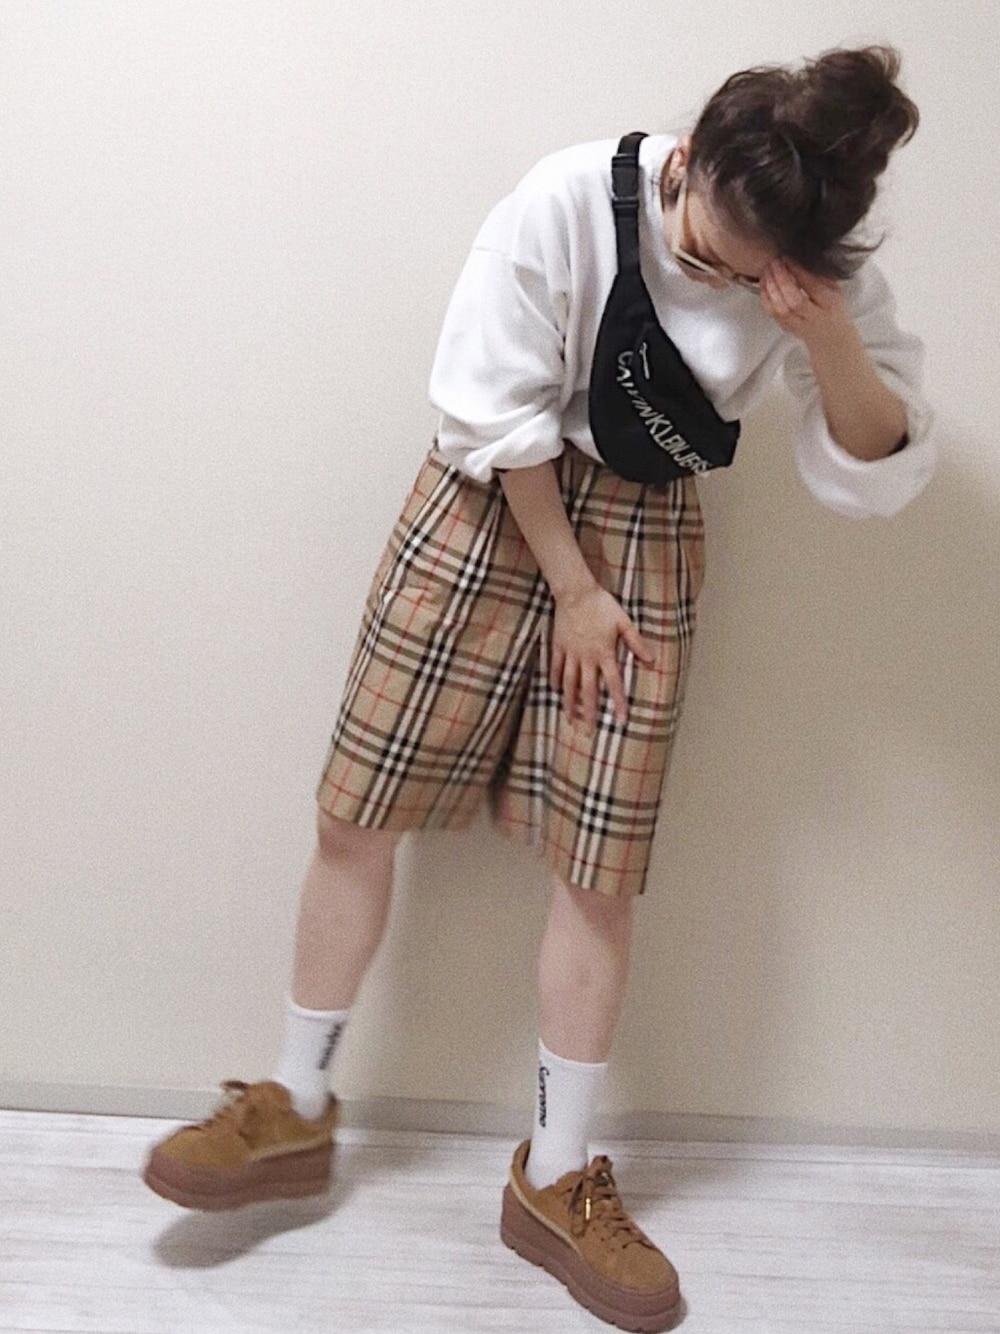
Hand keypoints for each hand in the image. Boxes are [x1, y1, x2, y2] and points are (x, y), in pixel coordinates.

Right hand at [550, 583, 655, 732]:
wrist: (576, 592)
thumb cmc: (602, 605)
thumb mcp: (624, 622)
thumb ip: (637, 643)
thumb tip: (652, 661)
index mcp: (604, 654)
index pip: (613, 683)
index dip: (619, 702)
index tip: (621, 720)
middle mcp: (586, 658)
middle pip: (587, 691)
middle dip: (589, 713)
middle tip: (588, 732)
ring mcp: (570, 653)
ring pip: (569, 684)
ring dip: (570, 703)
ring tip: (570, 719)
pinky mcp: (558, 646)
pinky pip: (556, 667)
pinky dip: (555, 679)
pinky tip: (555, 691)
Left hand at [759, 258, 851, 348]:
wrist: (830, 337)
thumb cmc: (832, 308)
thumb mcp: (835, 289)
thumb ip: (820, 276)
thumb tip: (801, 258)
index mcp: (829, 303)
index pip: (812, 287)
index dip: (798, 272)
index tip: (788, 258)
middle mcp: (813, 317)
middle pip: (794, 301)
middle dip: (782, 279)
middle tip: (775, 262)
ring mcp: (798, 325)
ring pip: (780, 310)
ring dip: (770, 288)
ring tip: (767, 270)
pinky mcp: (785, 327)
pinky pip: (772, 314)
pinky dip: (765, 297)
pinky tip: (764, 283)